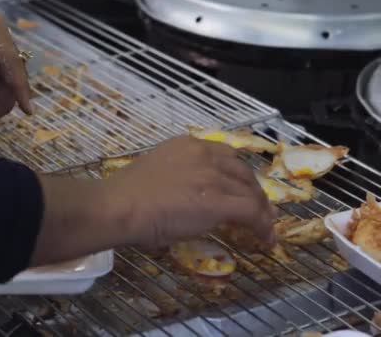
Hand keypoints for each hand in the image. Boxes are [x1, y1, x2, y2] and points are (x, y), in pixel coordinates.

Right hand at [30, 136, 275, 266]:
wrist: (119, 206)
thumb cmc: (124, 197)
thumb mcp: (155, 175)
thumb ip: (178, 179)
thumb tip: (186, 201)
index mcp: (186, 145)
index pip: (224, 155)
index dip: (237, 174)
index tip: (239, 188)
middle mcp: (204, 155)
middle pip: (242, 171)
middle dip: (252, 190)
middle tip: (255, 208)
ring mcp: (214, 177)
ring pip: (251, 192)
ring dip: (260, 210)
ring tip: (263, 226)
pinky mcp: (220, 201)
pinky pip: (252, 213)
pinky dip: (262, 226)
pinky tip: (264, 239)